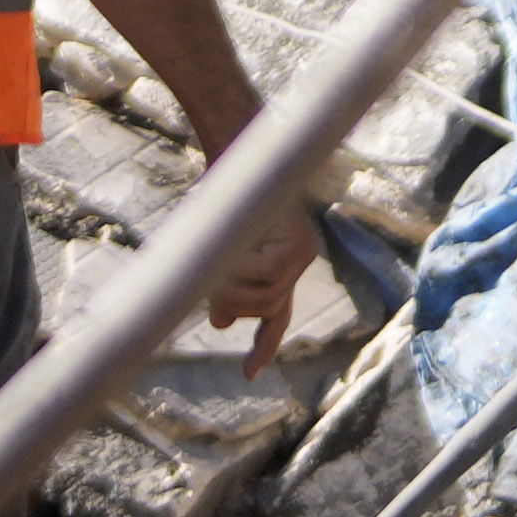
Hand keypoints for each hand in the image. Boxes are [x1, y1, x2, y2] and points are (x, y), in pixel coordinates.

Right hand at [182, 79, 299, 341]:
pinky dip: (245, 269)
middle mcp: (302, 257)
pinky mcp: (301, 238)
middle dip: (234, 305)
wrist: (232, 141)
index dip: (264, 345)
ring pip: (267, 296)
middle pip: (267, 309)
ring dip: (235, 287)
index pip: (277, 315)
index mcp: (284, 262)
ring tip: (217, 261)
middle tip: (210, 294)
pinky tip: (236, 247)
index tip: (249, 375)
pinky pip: (269, 275)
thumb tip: (222, 325)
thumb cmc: (219, 188)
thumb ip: (227, 283)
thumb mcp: (217, 244)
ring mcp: (307, 248)